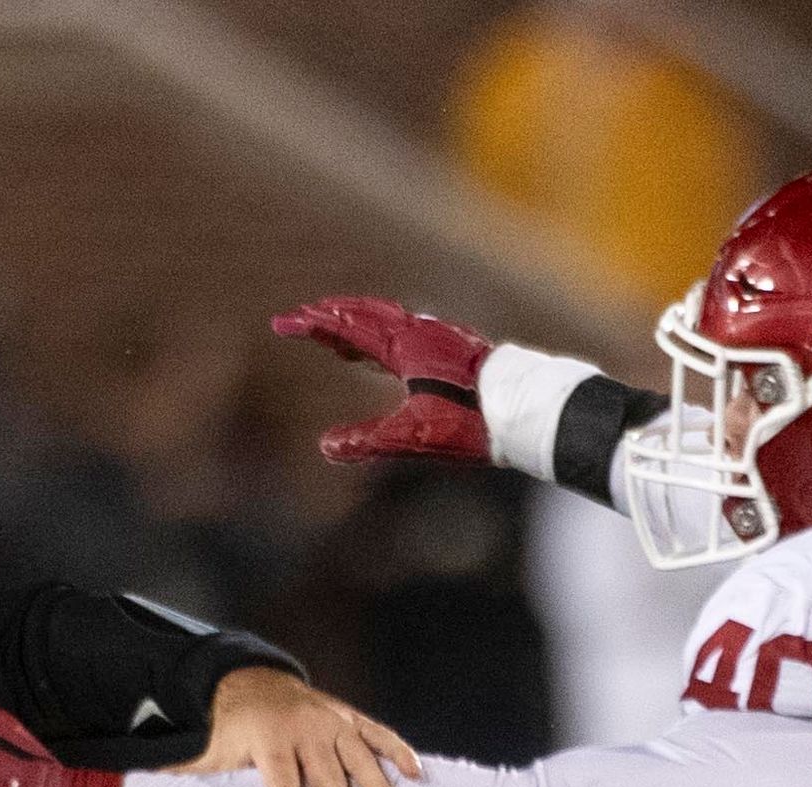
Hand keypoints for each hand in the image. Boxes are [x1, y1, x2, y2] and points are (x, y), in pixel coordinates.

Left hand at [183, 666, 419, 786]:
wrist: (250, 681)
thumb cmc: (227, 732)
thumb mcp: (205, 751)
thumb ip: (184, 776)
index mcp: (267, 737)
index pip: (280, 777)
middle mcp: (303, 725)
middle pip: (324, 771)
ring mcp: (330, 719)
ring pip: (357, 754)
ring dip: (377, 784)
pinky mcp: (348, 717)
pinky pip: (378, 733)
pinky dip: (397, 751)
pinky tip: (417, 774)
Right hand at [274, 297, 494, 466]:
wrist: (527, 410)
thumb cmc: (472, 423)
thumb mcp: (413, 437)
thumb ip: (368, 440)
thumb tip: (326, 446)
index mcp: (404, 349)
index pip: (348, 330)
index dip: (313, 326)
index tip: (283, 323)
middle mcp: (420, 334)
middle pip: (366, 314)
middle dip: (332, 315)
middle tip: (304, 316)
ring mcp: (440, 337)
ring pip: (390, 318)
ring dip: (359, 318)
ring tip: (340, 326)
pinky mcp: (456, 348)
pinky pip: (409, 328)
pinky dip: (386, 328)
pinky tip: (392, 344)